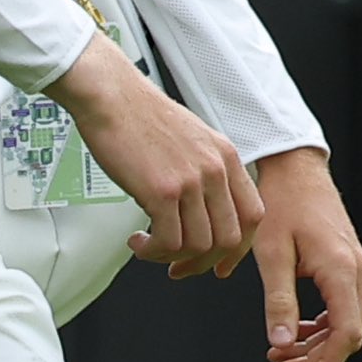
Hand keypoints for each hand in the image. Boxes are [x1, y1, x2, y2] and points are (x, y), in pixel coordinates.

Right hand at [44, 31, 263, 278]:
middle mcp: (214, 169)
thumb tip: (199, 208)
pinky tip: (139, 242)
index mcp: (225, 155)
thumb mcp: (190, 137)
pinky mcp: (162, 190)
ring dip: (173, 258)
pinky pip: (169, 241)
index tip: (219, 262)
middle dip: (204, 263)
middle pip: (229, 238)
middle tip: (180, 267)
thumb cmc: (138, 113)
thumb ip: (203, 169)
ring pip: (199, 246)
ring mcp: (191, 180)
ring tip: (151, 249)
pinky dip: (153, 252)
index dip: (238, 248)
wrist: (109, 94)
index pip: (252, 215)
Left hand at [248, 146, 361, 361]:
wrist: (296, 169)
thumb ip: (278, 301)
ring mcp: (354, 269)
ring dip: (314, 345)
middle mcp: (356, 272)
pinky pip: (339, 308)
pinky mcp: (346, 266)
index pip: (346, 334)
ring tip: (279, 357)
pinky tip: (293, 331)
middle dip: (314, 359)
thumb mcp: (272, 252)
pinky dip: (318, 326)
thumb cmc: (282, 203)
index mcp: (341, 270)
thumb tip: (281, 345)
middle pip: (345, 335)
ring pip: (343, 324)